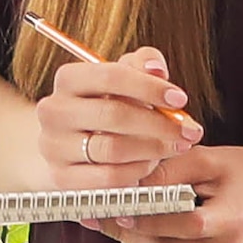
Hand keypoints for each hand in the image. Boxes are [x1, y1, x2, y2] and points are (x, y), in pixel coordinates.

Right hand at [38, 42, 200, 181]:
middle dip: (160, 125)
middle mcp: (53, 111)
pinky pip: (109, 179)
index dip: (150, 87)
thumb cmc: (106, 107)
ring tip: (170, 148)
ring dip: (152, 150)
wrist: (71, 146)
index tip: (180, 100)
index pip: (111, 76)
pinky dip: (136, 173)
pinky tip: (148, 165)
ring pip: (113, 150)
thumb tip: (156, 68)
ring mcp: (53, 147)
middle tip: (189, 132)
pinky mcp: (61, 179)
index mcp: (68, 79)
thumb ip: (143, 64)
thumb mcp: (124, 79)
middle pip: (114, 115)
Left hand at [113, 142, 242, 242]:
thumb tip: (126, 186)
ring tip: (131, 221)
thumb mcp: (204, 158)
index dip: (147, 221)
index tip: (119, 209)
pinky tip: (156, 234)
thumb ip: (167, 171)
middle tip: (110, 215)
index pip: (185, 226)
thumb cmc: (234, 171)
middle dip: (131, 237)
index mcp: (232, 220)